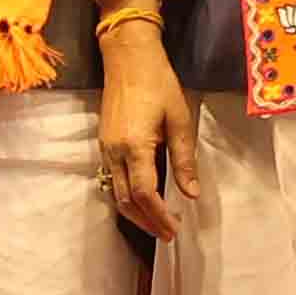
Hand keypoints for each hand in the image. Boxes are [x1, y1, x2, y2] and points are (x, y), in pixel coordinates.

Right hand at [95, 26, 199, 242]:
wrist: (128, 59)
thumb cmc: (159, 84)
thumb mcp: (180, 120)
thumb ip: (184, 159)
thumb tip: (192, 193)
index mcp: (135, 147)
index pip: (145, 194)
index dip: (159, 216)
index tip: (174, 231)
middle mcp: (114, 153)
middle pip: (126, 201)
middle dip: (146, 222)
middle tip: (167, 235)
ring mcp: (105, 149)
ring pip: (115, 193)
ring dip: (134, 213)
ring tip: (157, 224)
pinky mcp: (104, 144)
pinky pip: (112, 180)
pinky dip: (126, 197)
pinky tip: (142, 201)